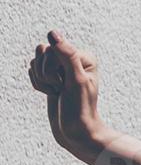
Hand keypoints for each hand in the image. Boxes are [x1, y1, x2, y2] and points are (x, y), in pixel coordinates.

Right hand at [28, 30, 104, 156]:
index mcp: (84, 56)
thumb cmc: (79, 108)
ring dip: (41, 79)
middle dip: (46, 73)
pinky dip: (38, 84)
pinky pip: (32, 70)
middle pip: (42, 51)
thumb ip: (67, 55)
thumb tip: (52, 33)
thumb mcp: (76, 81)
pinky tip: (51, 93)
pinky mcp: (50, 75)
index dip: (53, 68)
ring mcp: (60, 67)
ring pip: (35, 60)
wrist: (75, 131)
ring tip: (57, 91)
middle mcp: (73, 58)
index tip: (65, 85)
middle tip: (60, 89)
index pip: (53, 48)